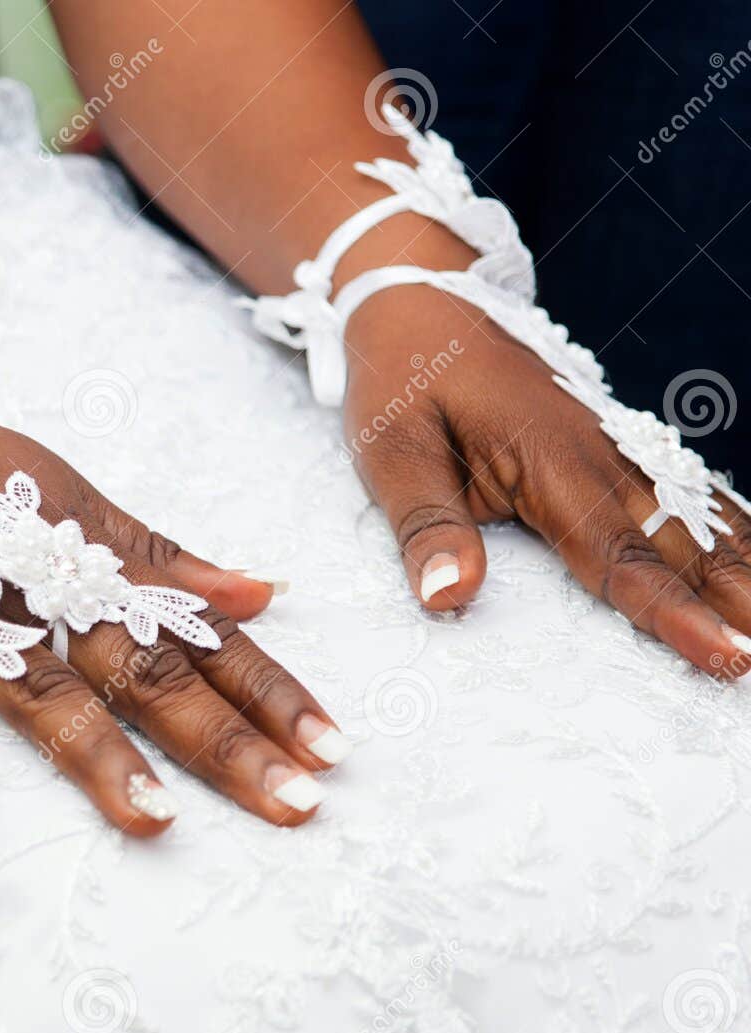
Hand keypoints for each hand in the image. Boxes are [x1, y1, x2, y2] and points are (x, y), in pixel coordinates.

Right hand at [0, 375, 347, 832]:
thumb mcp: (61, 491)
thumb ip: (154, 553)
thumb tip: (263, 590)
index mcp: (85, 560)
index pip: (193, 635)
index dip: (264, 688)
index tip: (333, 750)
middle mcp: (33, 590)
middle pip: (140, 673)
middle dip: (219, 739)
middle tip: (293, 805)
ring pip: (35, 689)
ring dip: (96, 754)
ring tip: (156, 822)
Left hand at [344, 284, 750, 676]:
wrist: (419, 304)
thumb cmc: (401, 379)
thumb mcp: (389, 451)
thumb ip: (425, 526)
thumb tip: (451, 598)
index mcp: (549, 461)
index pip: (620, 556)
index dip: (674, 614)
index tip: (725, 655)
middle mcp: (600, 454)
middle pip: (685, 542)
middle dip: (741, 601)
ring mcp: (614, 446)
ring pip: (700, 516)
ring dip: (747, 568)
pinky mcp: (611, 444)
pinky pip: (684, 492)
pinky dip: (730, 528)